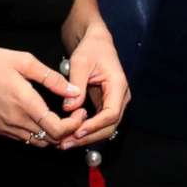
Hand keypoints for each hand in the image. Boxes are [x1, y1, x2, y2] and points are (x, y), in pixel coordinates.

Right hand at [0, 44, 82, 147]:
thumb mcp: (24, 61)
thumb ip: (51, 78)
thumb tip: (73, 91)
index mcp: (25, 104)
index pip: (57, 129)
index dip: (74, 125)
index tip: (80, 112)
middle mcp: (15, 121)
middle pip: (50, 139)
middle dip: (68, 130)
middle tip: (75, 115)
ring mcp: (5, 128)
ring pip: (37, 142)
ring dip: (52, 135)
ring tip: (61, 118)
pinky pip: (23, 138)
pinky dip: (36, 134)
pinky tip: (40, 118)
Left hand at [61, 23, 129, 146]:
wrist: (97, 43)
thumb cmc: (91, 49)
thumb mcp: (80, 63)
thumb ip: (75, 85)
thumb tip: (69, 108)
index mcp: (118, 85)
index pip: (111, 113)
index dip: (95, 125)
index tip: (77, 131)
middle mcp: (121, 97)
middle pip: (110, 126)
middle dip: (89, 137)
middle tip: (66, 143)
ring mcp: (115, 103)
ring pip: (105, 128)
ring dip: (87, 138)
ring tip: (65, 143)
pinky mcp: (106, 105)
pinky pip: (100, 123)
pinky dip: (87, 131)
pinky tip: (71, 136)